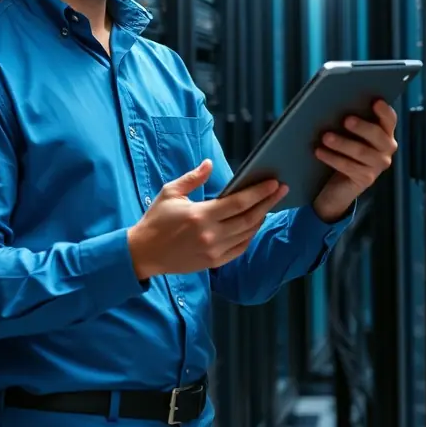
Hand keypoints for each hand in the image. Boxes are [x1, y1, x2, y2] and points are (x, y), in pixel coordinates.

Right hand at [127, 159, 289, 278]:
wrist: (144, 253)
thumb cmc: (156, 219)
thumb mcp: (170, 192)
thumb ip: (193, 178)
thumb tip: (209, 164)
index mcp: (200, 215)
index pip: (238, 202)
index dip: (259, 192)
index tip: (273, 183)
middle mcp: (210, 235)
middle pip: (249, 218)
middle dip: (268, 203)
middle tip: (281, 190)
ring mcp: (213, 251)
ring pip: (247, 234)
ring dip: (261, 218)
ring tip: (270, 204)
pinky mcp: (213, 263)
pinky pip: (239, 249)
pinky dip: (250, 235)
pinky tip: (255, 224)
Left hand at [313, 100, 397, 222]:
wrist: (338, 183)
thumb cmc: (344, 149)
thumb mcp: (348, 133)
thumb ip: (349, 120)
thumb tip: (336, 105)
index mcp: (385, 132)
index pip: (389, 119)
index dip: (384, 111)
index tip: (375, 102)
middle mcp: (387, 148)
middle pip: (377, 135)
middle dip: (362, 127)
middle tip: (346, 120)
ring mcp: (378, 165)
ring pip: (361, 151)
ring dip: (342, 143)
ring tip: (325, 137)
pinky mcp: (366, 178)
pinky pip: (348, 166)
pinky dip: (332, 158)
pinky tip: (319, 152)